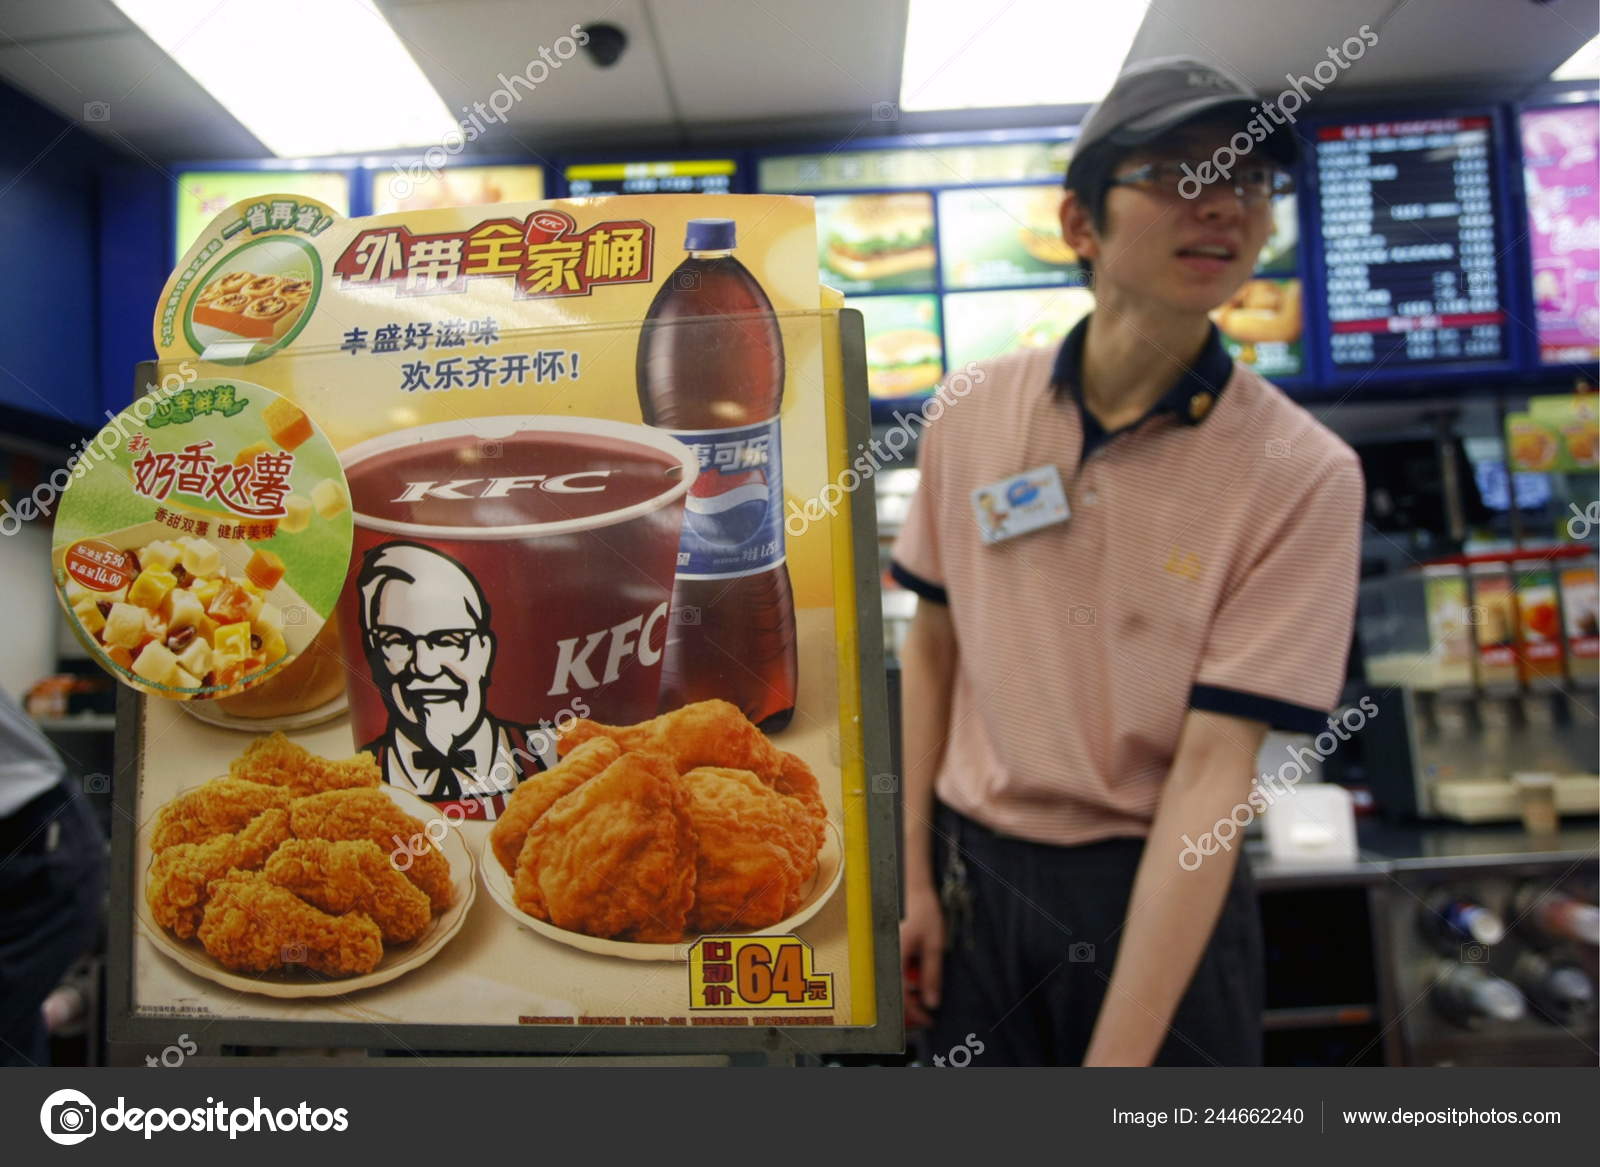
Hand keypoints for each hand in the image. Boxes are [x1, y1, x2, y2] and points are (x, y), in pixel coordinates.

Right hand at [901, 884, 944, 1028]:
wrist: (918, 898)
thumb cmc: (926, 918)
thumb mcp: (934, 948)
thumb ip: (932, 975)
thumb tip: (931, 1003)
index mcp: (895, 958)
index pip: (901, 995)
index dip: (914, 1013)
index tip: (928, 1021)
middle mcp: (887, 960)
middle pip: (894, 995)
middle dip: (910, 1011)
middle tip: (927, 1018)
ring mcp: (888, 958)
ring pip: (894, 989)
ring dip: (909, 1000)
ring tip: (925, 1003)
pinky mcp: (891, 957)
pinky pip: (896, 978)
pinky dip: (907, 988)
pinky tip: (918, 987)